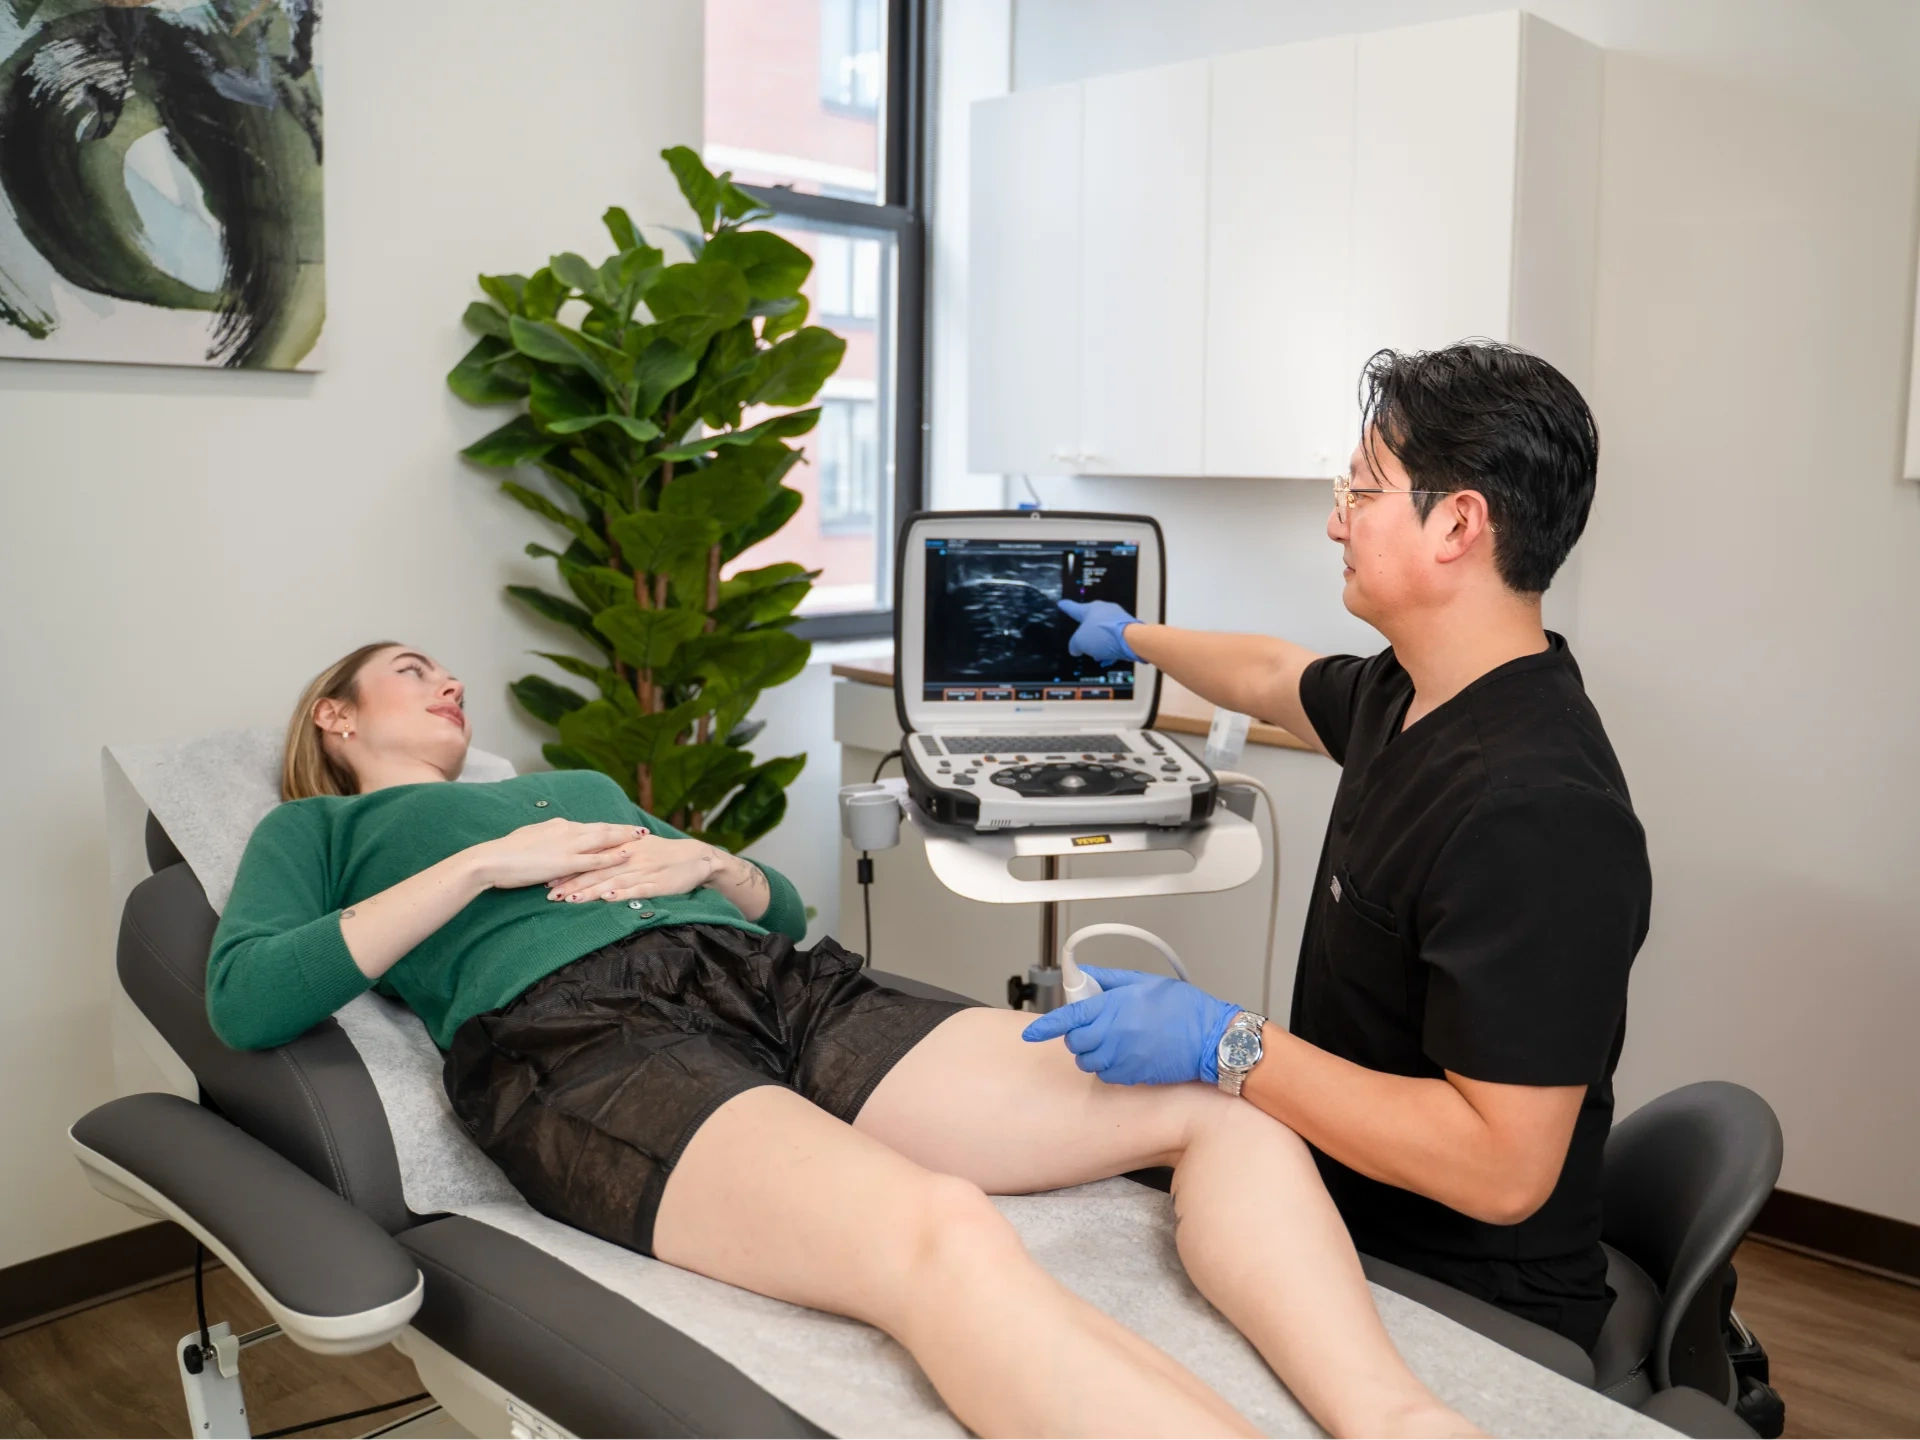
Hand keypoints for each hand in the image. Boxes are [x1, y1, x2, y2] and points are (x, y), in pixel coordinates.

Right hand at [470, 819, 646, 890]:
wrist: (491, 859)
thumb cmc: (505, 852)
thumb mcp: (530, 838)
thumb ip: (546, 839)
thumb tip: (553, 840)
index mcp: (558, 826)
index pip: (590, 826)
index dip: (608, 828)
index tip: (622, 828)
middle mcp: (567, 831)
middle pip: (602, 829)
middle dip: (623, 830)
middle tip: (642, 830)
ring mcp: (567, 846)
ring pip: (603, 840)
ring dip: (624, 838)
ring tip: (642, 839)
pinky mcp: (565, 862)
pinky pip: (594, 859)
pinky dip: (612, 856)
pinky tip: (626, 855)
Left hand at [546, 830, 718, 903]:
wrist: (696, 857)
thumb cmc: (664, 853)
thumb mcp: (638, 847)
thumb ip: (615, 852)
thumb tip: (589, 857)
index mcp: (623, 848)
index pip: (591, 858)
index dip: (569, 868)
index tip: (548, 876)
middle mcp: (630, 859)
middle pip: (596, 872)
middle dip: (572, 882)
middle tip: (550, 892)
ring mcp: (643, 872)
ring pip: (612, 881)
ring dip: (590, 891)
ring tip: (570, 898)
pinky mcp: (657, 884)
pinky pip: (637, 890)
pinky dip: (622, 894)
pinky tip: (608, 898)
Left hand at [1021, 967, 1237, 1085]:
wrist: (1210, 1038)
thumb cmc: (1184, 1008)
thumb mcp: (1144, 981)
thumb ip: (1110, 979)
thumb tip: (1086, 974)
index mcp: (1112, 1007)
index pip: (1067, 1017)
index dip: (1045, 1026)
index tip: (1032, 1032)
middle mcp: (1112, 1035)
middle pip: (1074, 1042)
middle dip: (1077, 1034)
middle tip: (1095, 1025)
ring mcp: (1121, 1058)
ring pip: (1087, 1061)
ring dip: (1092, 1052)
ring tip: (1112, 1040)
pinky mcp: (1132, 1076)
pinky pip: (1106, 1075)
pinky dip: (1108, 1067)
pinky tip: (1125, 1054)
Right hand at [1058, 599, 1140, 665]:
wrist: (1131, 640)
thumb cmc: (1104, 636)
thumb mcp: (1080, 642)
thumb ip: (1074, 645)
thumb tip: (1075, 649)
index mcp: (1090, 608)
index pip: (1073, 608)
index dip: (1066, 607)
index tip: (1062, 603)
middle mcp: (1104, 609)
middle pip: (1091, 621)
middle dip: (1087, 633)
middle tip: (1083, 644)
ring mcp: (1118, 617)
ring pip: (1104, 630)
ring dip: (1100, 642)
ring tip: (1098, 655)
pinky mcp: (1129, 626)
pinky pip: (1115, 635)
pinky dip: (1111, 645)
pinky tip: (1110, 656)